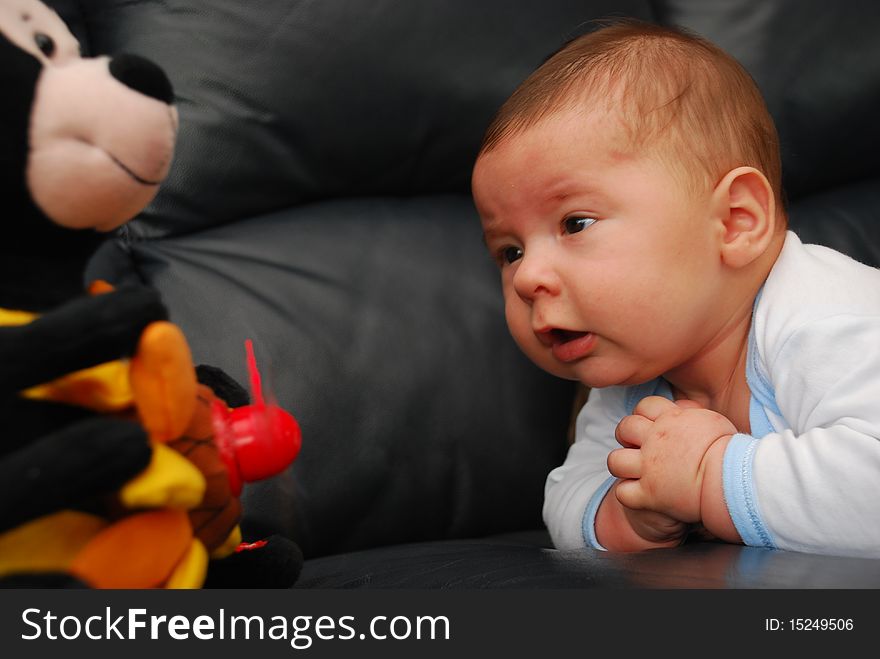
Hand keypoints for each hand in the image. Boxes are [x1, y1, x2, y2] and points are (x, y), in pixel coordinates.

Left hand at [608, 396, 736, 523]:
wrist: (731, 479)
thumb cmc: (730, 451)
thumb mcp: (713, 421)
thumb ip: (692, 414)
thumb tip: (685, 409)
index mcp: (670, 420)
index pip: (644, 406)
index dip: (643, 414)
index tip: (650, 424)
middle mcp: (654, 440)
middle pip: (624, 429)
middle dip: (626, 436)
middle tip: (638, 447)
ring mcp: (648, 467)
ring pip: (615, 461)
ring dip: (621, 465)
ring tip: (633, 471)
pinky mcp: (648, 494)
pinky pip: (623, 493)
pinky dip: (629, 495)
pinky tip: (640, 495)